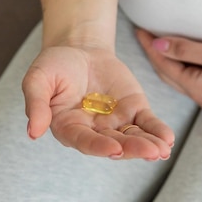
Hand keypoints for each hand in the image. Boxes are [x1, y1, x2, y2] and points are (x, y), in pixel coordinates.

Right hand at [22, 46, 173, 160]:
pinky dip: (157, 130)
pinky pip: (147, 123)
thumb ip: (36, 103)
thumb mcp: (38, 79)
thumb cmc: (55, 65)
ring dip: (149, 145)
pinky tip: (168, 139)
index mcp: (69, 128)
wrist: (79, 48)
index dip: (99, 147)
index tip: (115, 149)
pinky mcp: (133, 109)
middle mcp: (94, 131)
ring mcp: (116, 122)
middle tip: (151, 153)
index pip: (85, 142)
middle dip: (134, 149)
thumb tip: (33, 132)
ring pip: (133, 137)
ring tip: (163, 150)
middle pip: (115, 144)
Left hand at [136, 30, 201, 109]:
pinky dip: (182, 68)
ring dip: (167, 63)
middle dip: (154, 55)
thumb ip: (187, 50)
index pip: (163, 65)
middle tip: (143, 35)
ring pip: (180, 79)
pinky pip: (193, 80)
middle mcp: (201, 96)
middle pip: (168, 74)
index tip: (138, 29)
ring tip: (158, 46)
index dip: (149, 46)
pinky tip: (184, 61)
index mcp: (197, 87)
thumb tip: (158, 46)